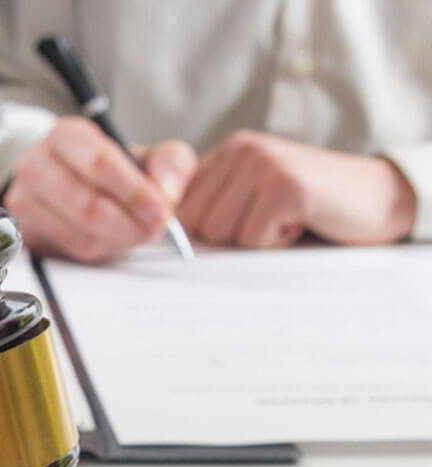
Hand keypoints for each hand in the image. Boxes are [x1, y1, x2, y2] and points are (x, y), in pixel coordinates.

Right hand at [2, 115, 196, 262]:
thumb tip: (167, 192)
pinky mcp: (26, 234)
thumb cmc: (111, 172)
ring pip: (80, 235)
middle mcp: (36, 166)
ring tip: (136, 233)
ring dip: (118, 240)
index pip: (98, 164)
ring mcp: (25, 202)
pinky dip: (100, 251)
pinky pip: (71, 252)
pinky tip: (113, 240)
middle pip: (87, 206)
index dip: (133, 192)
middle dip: (129, 223)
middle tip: (154, 229)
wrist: (71, 188)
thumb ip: (170, 164)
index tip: (161, 210)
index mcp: (66, 136)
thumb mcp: (148, 156)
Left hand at [177, 130, 417, 248]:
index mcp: (227, 152)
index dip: (200, 233)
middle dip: (230, 238)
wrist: (375, 199)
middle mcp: (242, 149)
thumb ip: (212, 207)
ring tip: (286, 220)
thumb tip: (166, 235)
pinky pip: (253, 238)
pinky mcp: (286, 185)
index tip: (238, 227)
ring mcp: (265, 163)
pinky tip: (301, 222)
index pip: (178, 209)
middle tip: (270, 221)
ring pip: (221, 234)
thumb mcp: (251, 201)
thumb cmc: (307, 209)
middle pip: (196, 225)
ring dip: (256, 241)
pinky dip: (277, 243)